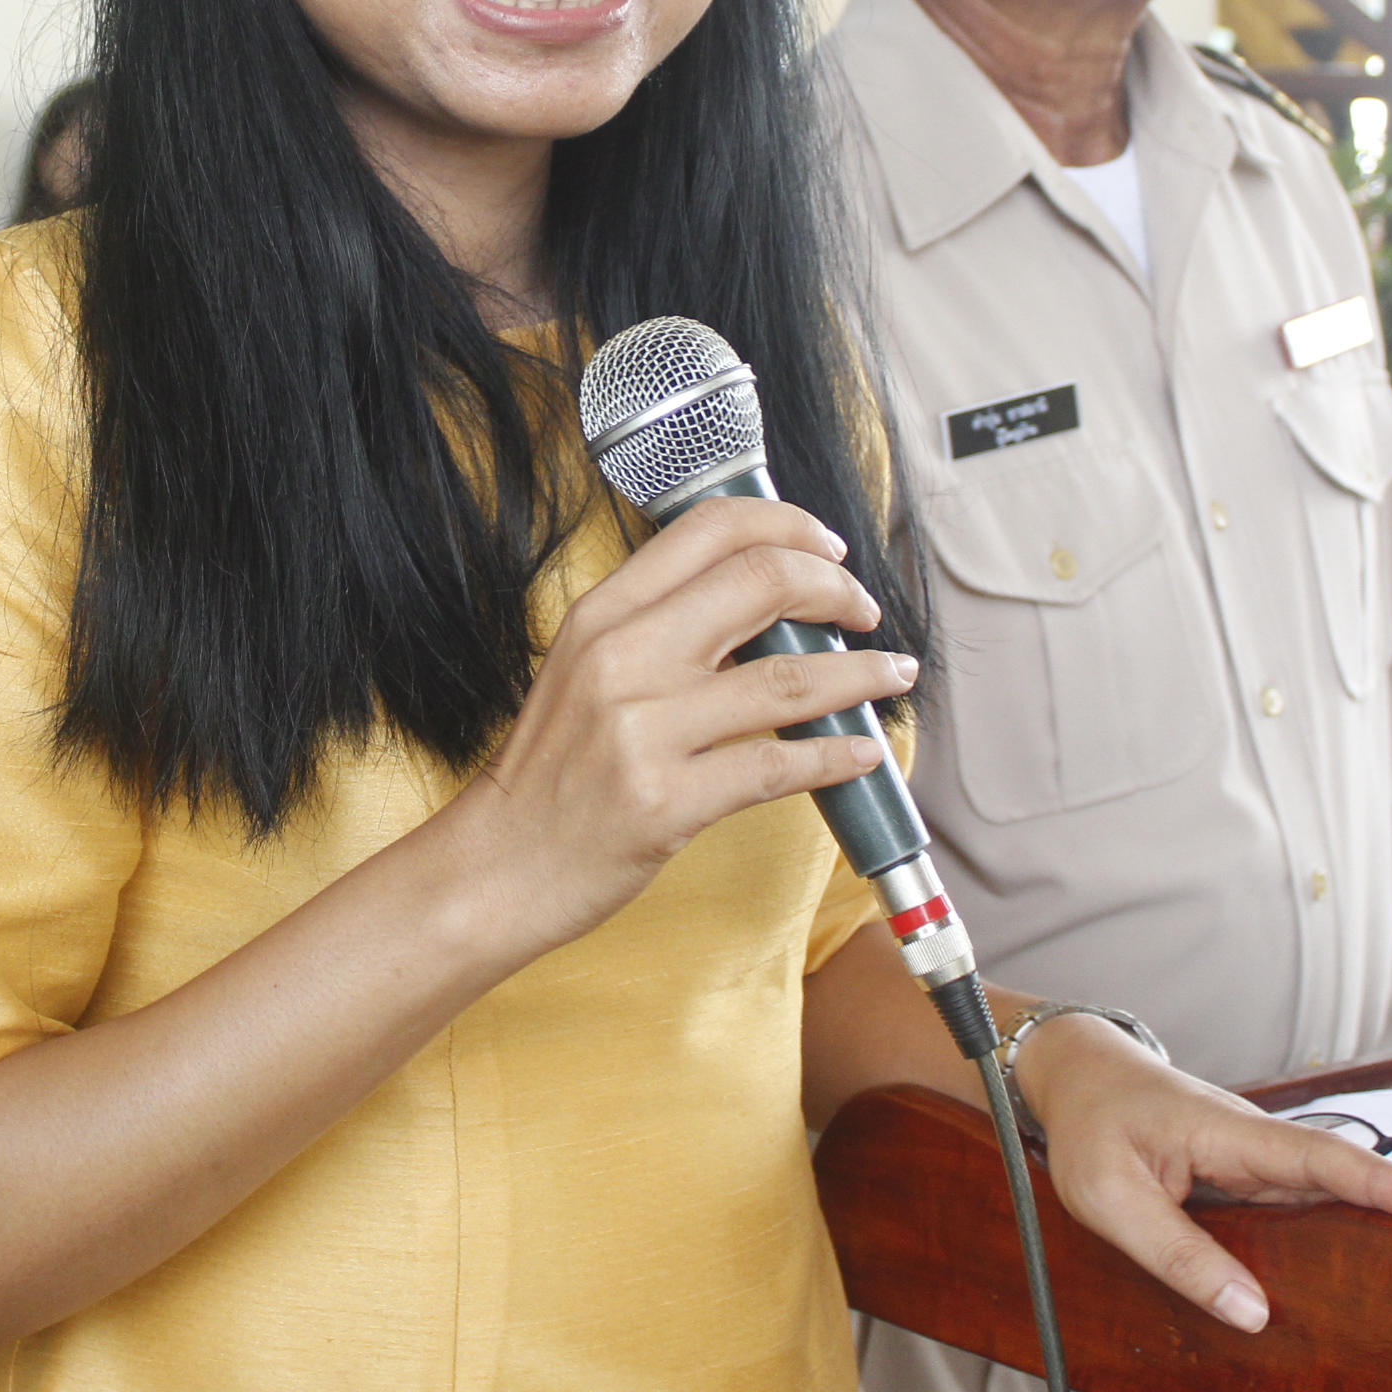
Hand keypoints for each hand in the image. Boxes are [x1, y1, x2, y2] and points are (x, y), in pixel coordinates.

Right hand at [432, 495, 915, 958]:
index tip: (827, 549)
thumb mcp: (585, 670)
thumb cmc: (550, 772)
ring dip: (860, 673)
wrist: (498, 865)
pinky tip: (860, 751)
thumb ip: (659, 628)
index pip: (710, 528)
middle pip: (762, 582)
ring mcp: (643, 729)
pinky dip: (835, 755)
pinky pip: (778, 765)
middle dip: (837, 590)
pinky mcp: (666, 800)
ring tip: (893, 673)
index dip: (788, 526)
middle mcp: (623, 657)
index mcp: (604, 613)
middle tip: (865, 612)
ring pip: (788, 678)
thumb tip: (763, 603)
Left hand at [1017, 1013, 1391, 1335]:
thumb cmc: (1091, 1127)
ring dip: (1368, 1231)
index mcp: (1227, 1134)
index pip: (1316, 1157)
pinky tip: (1353, 1277)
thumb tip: (1253, 1313)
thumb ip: (1177, 1254)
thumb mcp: (1111, 1199)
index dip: (1377, 1183)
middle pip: (1337, 1183)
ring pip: (1321, 1201)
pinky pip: (1297, 1213)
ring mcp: (1254, 1164)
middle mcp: (1254, 1146)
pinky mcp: (1247, 1183)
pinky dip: (1329, 1238)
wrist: (1078, 1075)